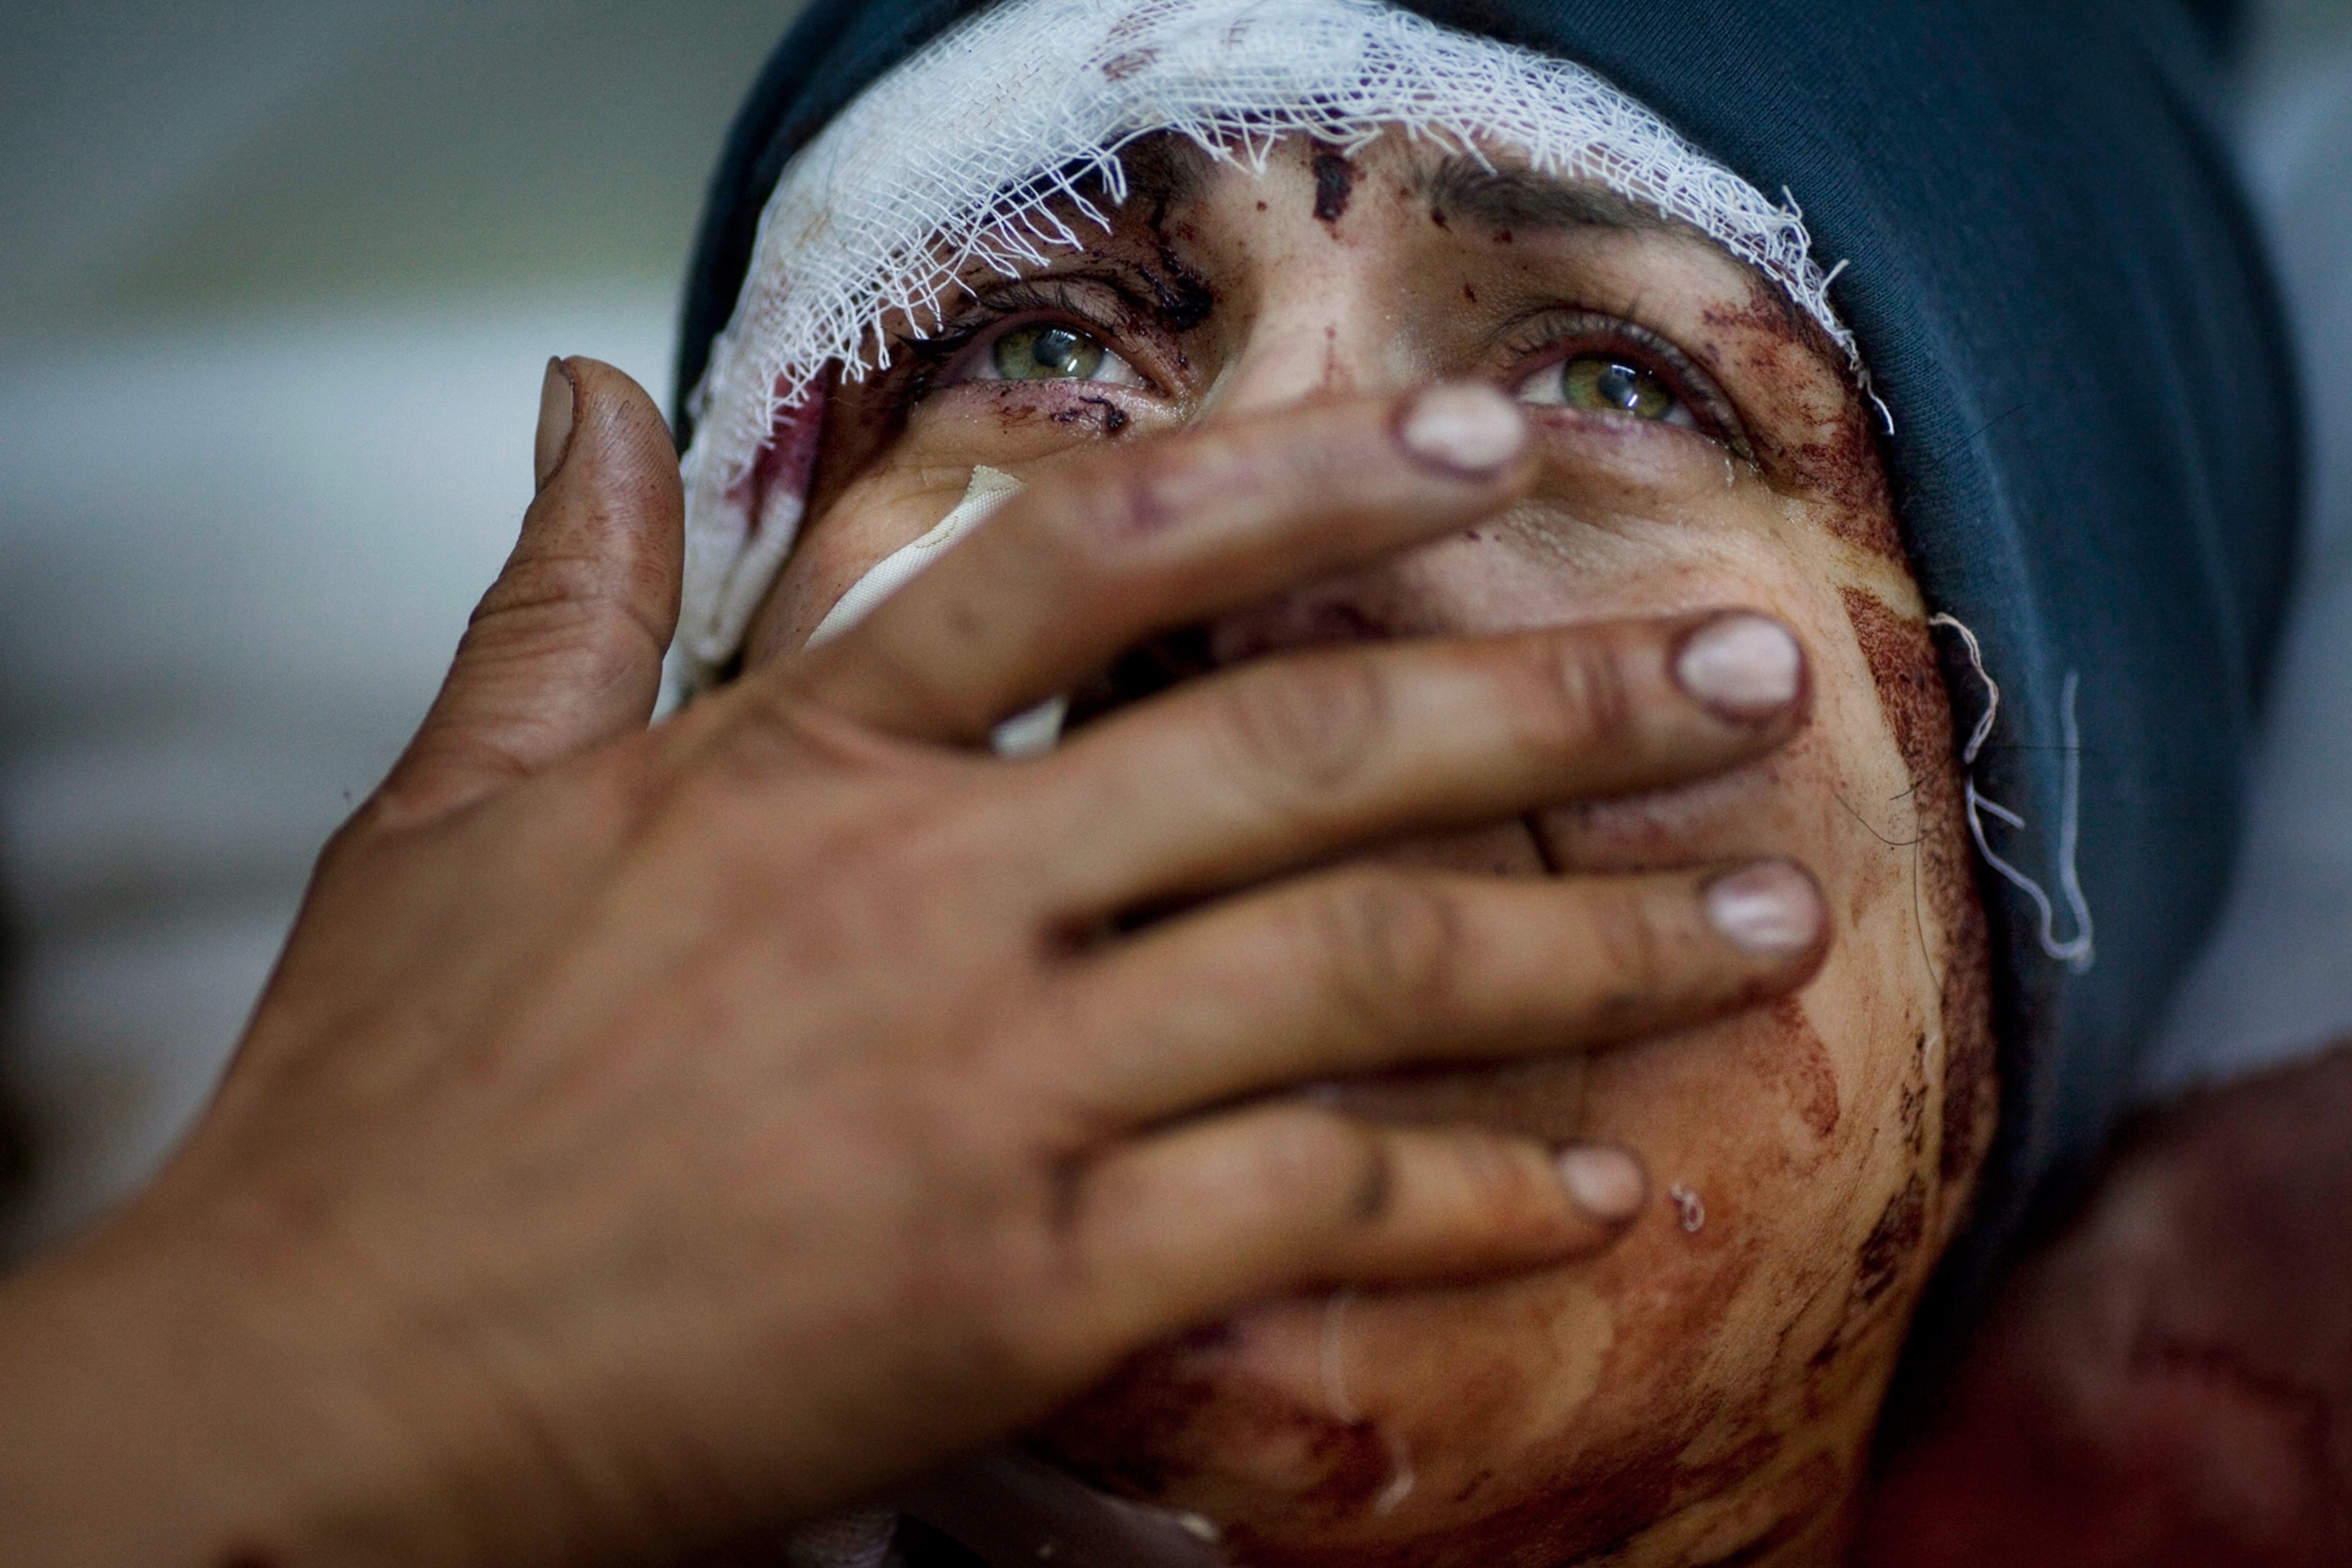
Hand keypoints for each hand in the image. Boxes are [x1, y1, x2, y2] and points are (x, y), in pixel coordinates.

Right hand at [0, 362, 1824, 1566]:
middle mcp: (924, 898)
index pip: (1095, 561)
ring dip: (1586, 943)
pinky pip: (1307, 1214)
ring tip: (1764, 915)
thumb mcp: (444, 810)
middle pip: (1302, 752)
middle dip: (1555, 699)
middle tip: (1755, 677)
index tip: (1491, 451)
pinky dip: (1467, 1200)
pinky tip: (1599, 1189)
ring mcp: (987, 1092)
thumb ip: (557, 595)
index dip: (1312, 483)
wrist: (308, 1392)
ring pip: (1354, 975)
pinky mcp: (1019, 1292)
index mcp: (793, 763)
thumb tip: (578, 394)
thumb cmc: (377, 1108)